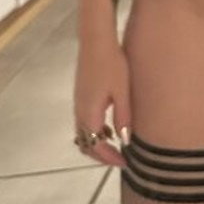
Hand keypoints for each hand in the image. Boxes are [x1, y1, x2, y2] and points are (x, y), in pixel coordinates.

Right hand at [74, 36, 130, 167]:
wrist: (96, 41)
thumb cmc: (112, 64)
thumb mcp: (122, 92)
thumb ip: (123, 117)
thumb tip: (125, 140)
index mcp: (89, 114)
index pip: (95, 146)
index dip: (109, 158)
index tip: (125, 163)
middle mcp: (79, 112)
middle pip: (86, 143)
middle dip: (102, 155)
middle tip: (121, 158)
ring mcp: (78, 103)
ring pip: (84, 133)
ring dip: (98, 143)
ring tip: (119, 144)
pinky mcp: (81, 96)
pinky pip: (85, 122)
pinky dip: (96, 131)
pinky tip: (112, 126)